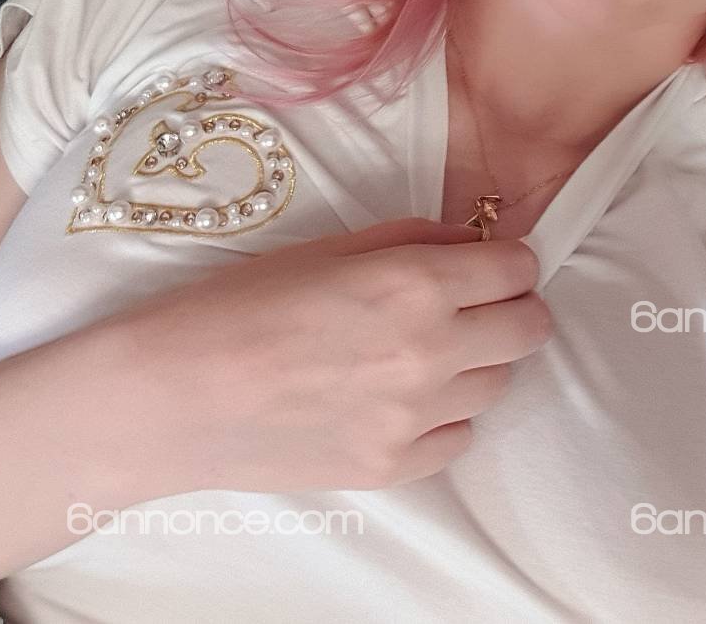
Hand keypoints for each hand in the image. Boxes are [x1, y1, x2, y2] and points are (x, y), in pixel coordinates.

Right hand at [110, 217, 552, 497]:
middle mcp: (431, 350)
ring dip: (477, 360)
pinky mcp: (393, 466)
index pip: (518, 268)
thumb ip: (415, 239)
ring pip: (498, 383)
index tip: (492, 260)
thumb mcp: (331, 246)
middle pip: (529, 329)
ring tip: (423, 349)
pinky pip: (458, 436)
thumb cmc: (242, 304)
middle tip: (476, 301)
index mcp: (416, 282)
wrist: (176, 394)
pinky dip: (444, 414)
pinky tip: (401, 396)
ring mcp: (415, 416)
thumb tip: (471, 241)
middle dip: (511, 306)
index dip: (509, 259)